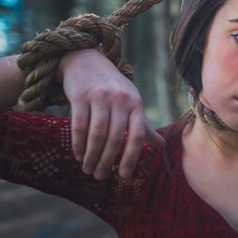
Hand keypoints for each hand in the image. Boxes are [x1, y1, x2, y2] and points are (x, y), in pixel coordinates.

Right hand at [58, 49, 163, 179]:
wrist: (86, 61)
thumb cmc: (113, 87)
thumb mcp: (131, 101)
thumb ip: (143, 124)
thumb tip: (160, 144)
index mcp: (136, 104)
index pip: (138, 135)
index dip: (131, 157)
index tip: (124, 175)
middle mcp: (120, 100)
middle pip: (116, 137)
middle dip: (107, 160)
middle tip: (100, 176)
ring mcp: (100, 97)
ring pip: (97, 134)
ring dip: (92, 156)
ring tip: (87, 169)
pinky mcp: (80, 95)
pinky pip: (79, 125)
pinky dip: (78, 143)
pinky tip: (78, 155)